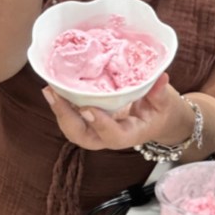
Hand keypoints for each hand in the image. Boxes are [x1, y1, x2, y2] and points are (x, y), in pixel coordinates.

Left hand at [43, 74, 182, 150]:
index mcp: (130, 135)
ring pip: (73, 130)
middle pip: (83, 137)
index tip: (88, 108)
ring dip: (59, 111)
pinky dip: (62, 105)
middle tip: (55, 95)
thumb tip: (160, 77)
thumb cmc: (160, 112)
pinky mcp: (90, 122)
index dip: (100, 124)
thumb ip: (161, 93)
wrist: (156, 120)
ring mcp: (97, 131)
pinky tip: (55, 88)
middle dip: (66, 118)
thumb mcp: (165, 103)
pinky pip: (72, 118)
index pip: (113, 135)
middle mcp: (109, 137)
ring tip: (49, 90)